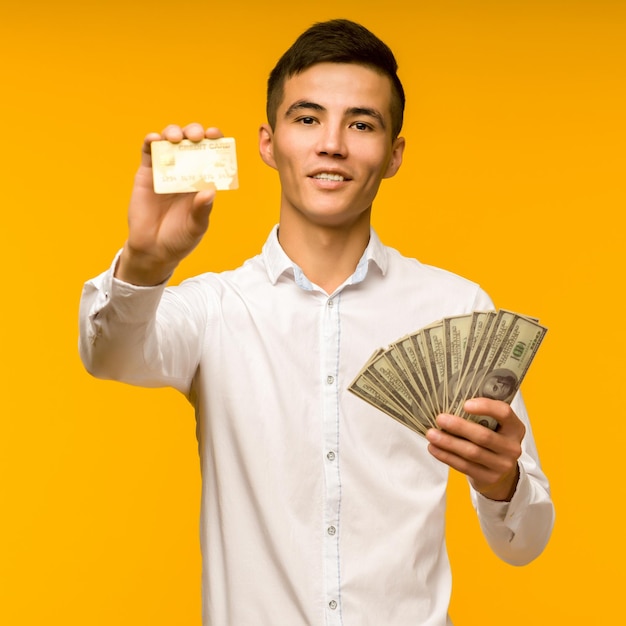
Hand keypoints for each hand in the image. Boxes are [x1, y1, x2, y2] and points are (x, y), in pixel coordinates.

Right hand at [116, 124, 222, 284]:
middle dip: (195, 133)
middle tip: (197, 136)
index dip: (215, 142)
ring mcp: (166, 171)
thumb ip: (202, 211)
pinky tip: (155, 139)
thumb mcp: (195, 227)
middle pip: (191, 143)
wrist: (153, 250)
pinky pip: (148, 152)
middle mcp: (186, 172)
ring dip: (174, 132)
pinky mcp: (147, 174)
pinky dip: (151, 141)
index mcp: (202, 181)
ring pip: (170, 142)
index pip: (211, 156)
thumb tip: (209, 192)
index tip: (215, 136)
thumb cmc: (179, 238)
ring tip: (175, 137)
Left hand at [425, 398, 525, 500]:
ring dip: (448, 442)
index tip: (465, 404)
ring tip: (431, 434)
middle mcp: (512, 447)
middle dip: (459, 427)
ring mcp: (502, 465)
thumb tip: (448, 403)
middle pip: (483, 436)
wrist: (501, 473)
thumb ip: (481, 416)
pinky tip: (433, 448)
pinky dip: (446, 456)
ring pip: (472, 452)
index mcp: (515, 427)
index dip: (485, 407)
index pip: (504, 413)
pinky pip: (464, 466)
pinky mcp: (488, 478)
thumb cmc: (492, 439)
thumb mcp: (495, 426)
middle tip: (440, 418)